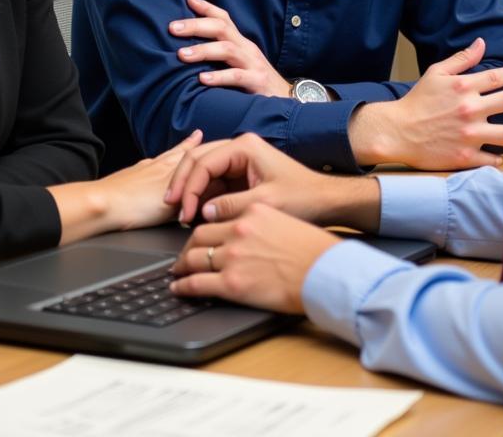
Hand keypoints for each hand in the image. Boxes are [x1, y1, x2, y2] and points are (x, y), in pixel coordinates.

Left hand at [96, 130, 203, 230]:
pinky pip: (145, 168)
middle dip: (186, 146)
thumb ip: (190, 194)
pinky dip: (153, 165)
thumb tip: (210, 187)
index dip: (196, 146)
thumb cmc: (135, 205)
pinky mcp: (124, 181)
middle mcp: (153, 164)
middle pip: (174, 153)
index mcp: (166, 167)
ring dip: (171, 154)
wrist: (100, 205)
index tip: (202, 135)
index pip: (187, 153)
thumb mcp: (172, 202)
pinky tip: (148, 169)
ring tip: (176, 150)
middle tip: (196, 135)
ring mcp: (137, 171)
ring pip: (159, 159)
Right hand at [164, 132, 378, 230]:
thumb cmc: (303, 197)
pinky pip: (212, 181)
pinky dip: (201, 196)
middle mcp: (239, 147)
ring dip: (190, 190)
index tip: (184, 212)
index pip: (204, 162)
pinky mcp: (239, 174)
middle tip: (172, 207)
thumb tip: (204, 213)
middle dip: (183, 184)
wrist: (325, 200)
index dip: (190, 188)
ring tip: (181, 214)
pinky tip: (195, 214)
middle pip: (197, 159)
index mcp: (244, 146)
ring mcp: (238, 159)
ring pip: (202, 169)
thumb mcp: (266, 203)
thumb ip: (232, 207)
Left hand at [169, 0, 289, 96]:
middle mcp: (247, 48)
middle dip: (195, 26)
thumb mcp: (238, 63)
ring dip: (203, 50)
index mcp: (241, 42)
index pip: (224, 19)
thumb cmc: (255, 82)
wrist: (287, 100)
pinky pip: (237, 77)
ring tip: (182, 55)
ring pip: (227, 50)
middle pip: (221, 28)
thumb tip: (188, 48)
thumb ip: (219, 54)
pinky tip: (202, 79)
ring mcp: (253, 64)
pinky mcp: (257, 82)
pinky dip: (219, 76)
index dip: (206, 7)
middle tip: (172, 28)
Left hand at [169, 204, 339, 312]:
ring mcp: (233, 257)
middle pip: (199, 236)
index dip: (204, 229)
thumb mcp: (284, 221)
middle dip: (187, 247)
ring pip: (193, 259)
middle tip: (183, 256)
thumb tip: (244, 232)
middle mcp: (239, 231)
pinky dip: (183, 287)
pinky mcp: (232, 283)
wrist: (324, 274)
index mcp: (252, 213)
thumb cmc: (312, 251)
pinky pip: (197, 284)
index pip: (217, 217)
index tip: (200, 237)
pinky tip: (179, 288)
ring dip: (181, 267)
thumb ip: (259, 222)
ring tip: (178, 273)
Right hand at [349, 37, 502, 168]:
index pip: (498, 77)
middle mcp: (471, 110)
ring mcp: (470, 135)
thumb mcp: (436, 73)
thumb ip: (461, 59)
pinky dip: (498, 157)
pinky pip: (492, 159)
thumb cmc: (416, 101)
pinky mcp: (466, 156)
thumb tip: (481, 44)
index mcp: (464, 87)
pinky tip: (499, 154)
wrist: (397, 131)